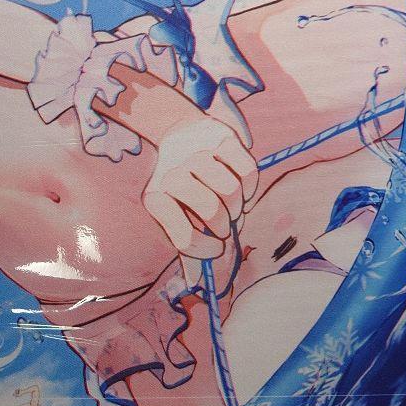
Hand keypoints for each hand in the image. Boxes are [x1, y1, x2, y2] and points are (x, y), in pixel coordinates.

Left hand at [142, 115, 258, 259]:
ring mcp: (195, 153)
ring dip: (238, 207)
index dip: (208, 250)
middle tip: (225, 227)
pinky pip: (248, 172)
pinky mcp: (221, 138)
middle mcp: (171, 174)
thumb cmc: (180, 189)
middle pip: (213, 212)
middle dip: (225, 227)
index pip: (186, 238)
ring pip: (232, 191)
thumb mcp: (173, 213)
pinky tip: (241, 190)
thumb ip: (189, 239)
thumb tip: (206, 266)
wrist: (178, 138)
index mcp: (155, 198)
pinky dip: (250, 188)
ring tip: (232, 208)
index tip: (218, 248)